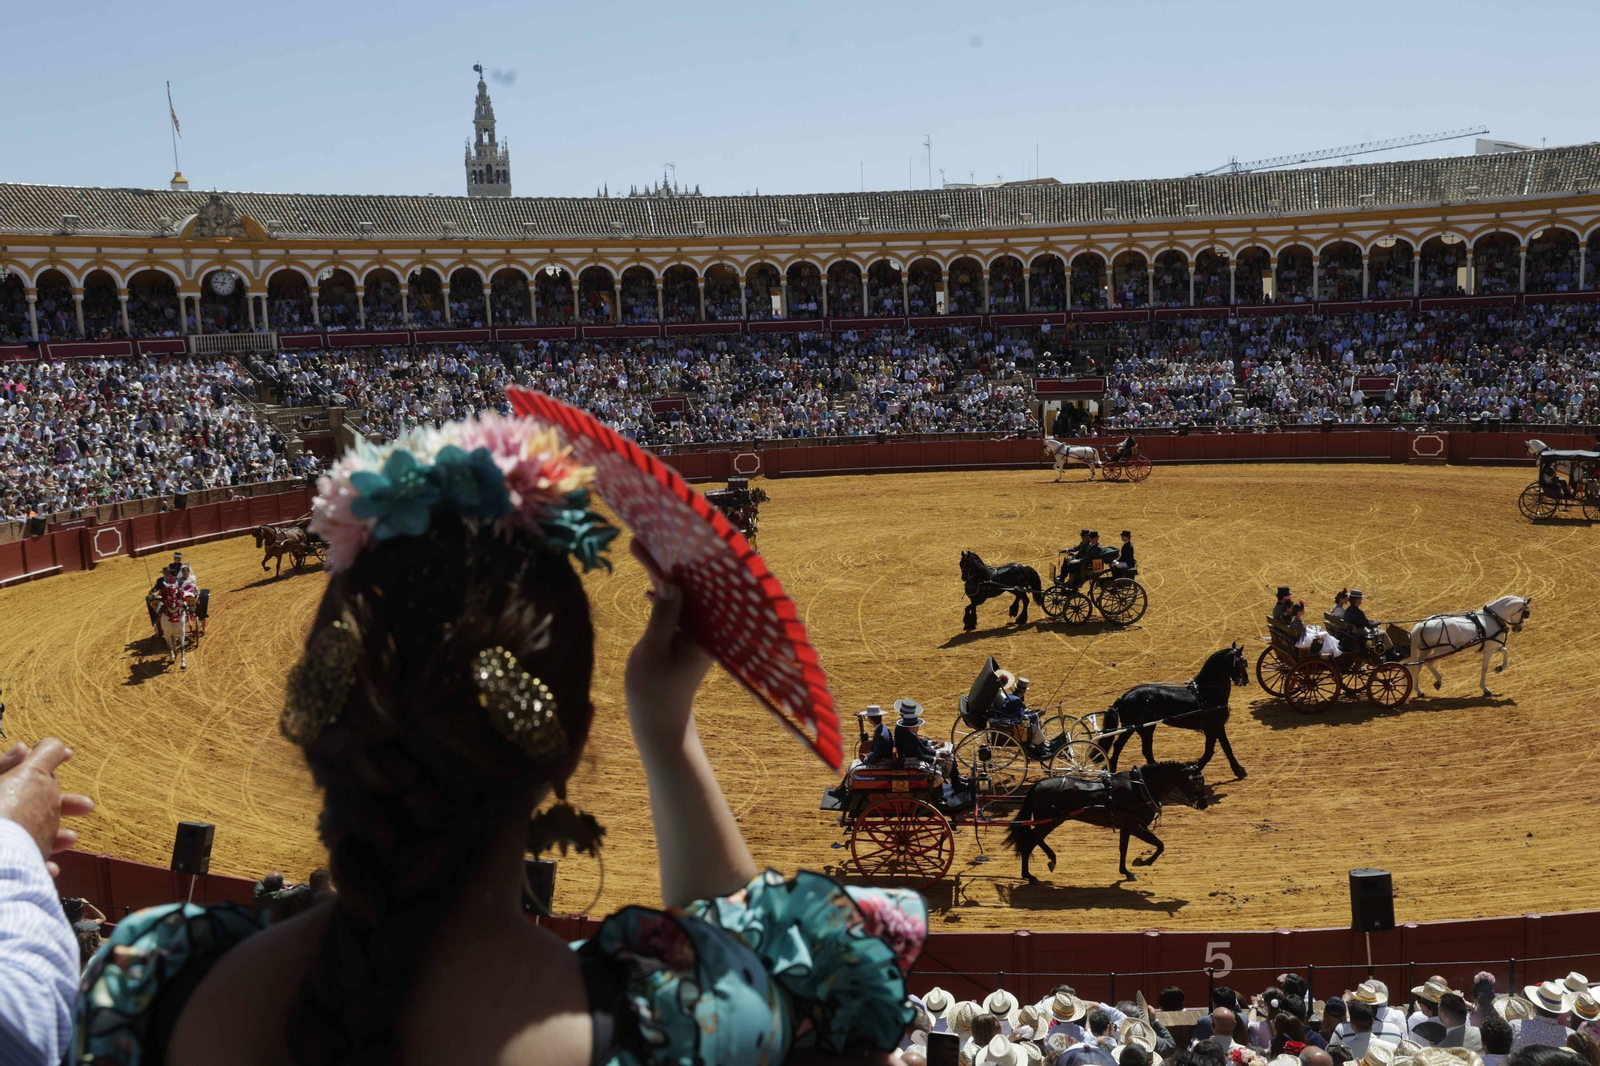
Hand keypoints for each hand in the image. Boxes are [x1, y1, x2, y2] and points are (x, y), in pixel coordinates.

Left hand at [0, 739, 94, 876]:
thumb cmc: (7, 815)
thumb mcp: (30, 776)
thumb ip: (43, 756)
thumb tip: (44, 744)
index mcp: (2, 788)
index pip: (20, 766)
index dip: (45, 758)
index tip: (70, 755)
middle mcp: (0, 815)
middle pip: (30, 804)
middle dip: (61, 804)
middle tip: (87, 806)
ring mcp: (3, 843)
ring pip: (28, 836)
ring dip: (54, 836)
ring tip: (71, 838)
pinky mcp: (5, 869)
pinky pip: (22, 864)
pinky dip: (39, 864)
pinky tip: (51, 866)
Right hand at [625, 541, 712, 750]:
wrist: (658, 725)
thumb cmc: (654, 693)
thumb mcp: (653, 651)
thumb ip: (664, 615)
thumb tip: (672, 580)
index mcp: (708, 630)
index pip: (697, 586)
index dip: (678, 560)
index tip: (664, 537)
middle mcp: (708, 627)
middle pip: (691, 584)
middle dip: (669, 559)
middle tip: (642, 536)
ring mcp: (697, 631)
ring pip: (682, 593)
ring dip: (662, 572)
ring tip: (639, 547)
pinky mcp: (685, 637)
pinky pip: (676, 607)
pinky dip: (662, 594)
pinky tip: (650, 582)